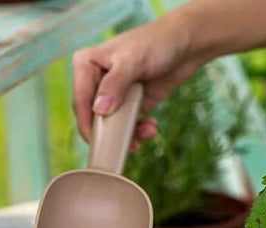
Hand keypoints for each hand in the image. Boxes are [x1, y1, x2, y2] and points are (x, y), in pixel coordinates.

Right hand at [72, 13, 201, 144]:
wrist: (185, 46)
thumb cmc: (155, 43)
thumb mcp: (133, 61)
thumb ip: (115, 84)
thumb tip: (99, 110)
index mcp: (87, 65)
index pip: (80, 102)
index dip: (87, 125)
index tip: (99, 143)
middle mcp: (97, 81)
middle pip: (96, 118)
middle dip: (112, 133)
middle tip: (131, 144)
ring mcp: (115, 95)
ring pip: (114, 125)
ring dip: (130, 134)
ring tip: (148, 132)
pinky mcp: (132, 104)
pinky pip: (130, 125)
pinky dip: (140, 131)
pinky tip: (152, 127)